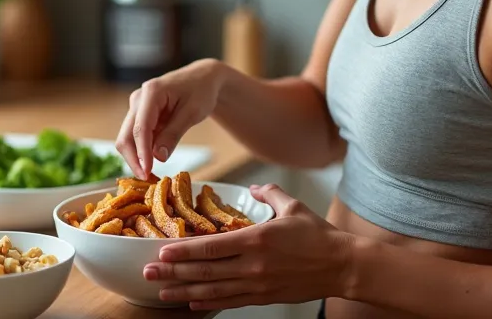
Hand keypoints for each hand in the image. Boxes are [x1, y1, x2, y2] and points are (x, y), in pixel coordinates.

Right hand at [115, 59, 225, 179]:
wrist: (202, 79)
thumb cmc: (200, 91)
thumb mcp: (192, 113)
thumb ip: (174, 134)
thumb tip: (158, 157)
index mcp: (151, 92)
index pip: (141, 127)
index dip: (141, 153)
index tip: (147, 172)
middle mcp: (138, 99)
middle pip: (126, 135)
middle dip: (134, 159)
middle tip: (147, 180)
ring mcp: (137, 107)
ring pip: (128, 138)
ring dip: (136, 157)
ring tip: (151, 176)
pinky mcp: (140, 115)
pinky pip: (136, 137)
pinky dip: (142, 151)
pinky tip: (152, 164)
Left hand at [143, 184, 355, 310]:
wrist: (342, 266)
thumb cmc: (318, 235)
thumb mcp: (293, 206)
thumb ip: (268, 193)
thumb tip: (252, 187)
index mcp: (256, 239)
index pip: (211, 247)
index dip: (184, 251)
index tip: (162, 251)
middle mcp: (252, 265)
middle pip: (205, 271)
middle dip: (173, 272)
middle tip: (148, 272)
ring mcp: (257, 285)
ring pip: (213, 290)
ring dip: (184, 292)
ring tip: (161, 292)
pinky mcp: (264, 298)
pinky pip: (230, 302)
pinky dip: (209, 304)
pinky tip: (192, 304)